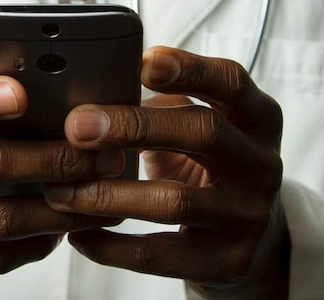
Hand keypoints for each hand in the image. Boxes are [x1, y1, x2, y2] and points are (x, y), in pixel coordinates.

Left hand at [43, 47, 288, 298]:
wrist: (255, 241)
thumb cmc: (211, 167)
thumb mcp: (203, 128)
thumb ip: (165, 105)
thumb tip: (93, 90)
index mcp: (257, 119)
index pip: (231, 82)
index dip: (190, 69)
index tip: (142, 62)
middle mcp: (262, 165)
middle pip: (204, 132)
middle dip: (134, 125)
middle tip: (77, 126)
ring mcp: (248, 216)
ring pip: (175, 200)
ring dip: (108, 193)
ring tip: (60, 190)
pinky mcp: (226, 262)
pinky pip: (158, 255)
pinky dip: (110, 246)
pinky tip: (78, 234)